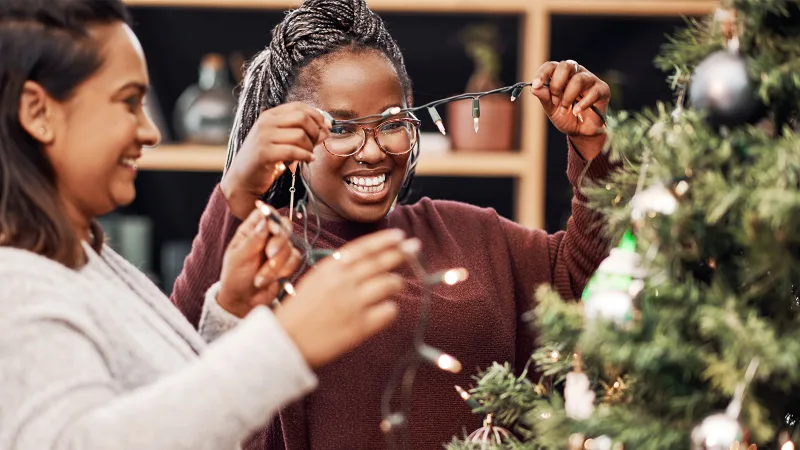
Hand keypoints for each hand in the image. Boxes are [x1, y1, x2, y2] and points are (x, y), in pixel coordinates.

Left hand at [218, 201, 302, 317]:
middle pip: (284, 226)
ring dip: (277, 264)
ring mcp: (278, 249)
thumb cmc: (235, 278)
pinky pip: (295, 259)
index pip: (266, 213)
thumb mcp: (239, 257)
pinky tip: (271, 280)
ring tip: (261, 278)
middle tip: (269, 254)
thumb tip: (265, 221)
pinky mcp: (287, 262)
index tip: (272, 228)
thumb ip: (253, 239)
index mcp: (251, 231)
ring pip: (290, 245)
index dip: (272, 217)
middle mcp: (266, 237)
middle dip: (279, 242)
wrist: (244, 302)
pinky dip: (284, 270)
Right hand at [221, 102, 331, 219]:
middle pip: (302, 118)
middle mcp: (265, 122)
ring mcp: (263, 137)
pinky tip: (307, 160)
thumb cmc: (266, 160)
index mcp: (270, 115)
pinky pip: (294, 151)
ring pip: (300, 135)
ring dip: (310, 147)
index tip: (326, 127)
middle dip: (315, 132)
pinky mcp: (264, 153)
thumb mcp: (283, 142)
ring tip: (308, 155)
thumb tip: (325, 130)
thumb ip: (302, 133)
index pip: (298, 106)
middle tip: (316, 144)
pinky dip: (305, 156)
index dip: (317, 115)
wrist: (243, 178)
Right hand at [275, 229, 418, 368]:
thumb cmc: (299, 311)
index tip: (400, 236)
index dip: (385, 240)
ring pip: (391, 284)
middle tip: (414, 249)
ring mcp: (354, 303)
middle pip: (382, 262)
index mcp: (331, 268)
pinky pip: (389, 311)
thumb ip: (340, 269)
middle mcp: (344, 281)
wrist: (283, 341)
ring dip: (397, 283)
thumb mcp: (315, 279)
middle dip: (403, 253)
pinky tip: (385, 310)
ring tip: (395, 286)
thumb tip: (370, 260)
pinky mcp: (360, 326)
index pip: (365, 248)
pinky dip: (390, 309)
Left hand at [530, 60, 609, 159]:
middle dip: (556, 85)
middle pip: (566, 66)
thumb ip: (544, 97)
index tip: (536, 85)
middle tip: (555, 100)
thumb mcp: (551, 109)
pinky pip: (592, 93)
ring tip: (565, 109)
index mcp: (562, 75)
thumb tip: (534, 88)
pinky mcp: (602, 89)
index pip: (551, 66)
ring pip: (578, 80)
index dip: (542, 74)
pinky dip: (581, 105)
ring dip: (568, 97)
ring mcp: (591, 80)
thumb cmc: (566, 116)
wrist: (581, 132)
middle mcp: (577, 73)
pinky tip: (576, 112)